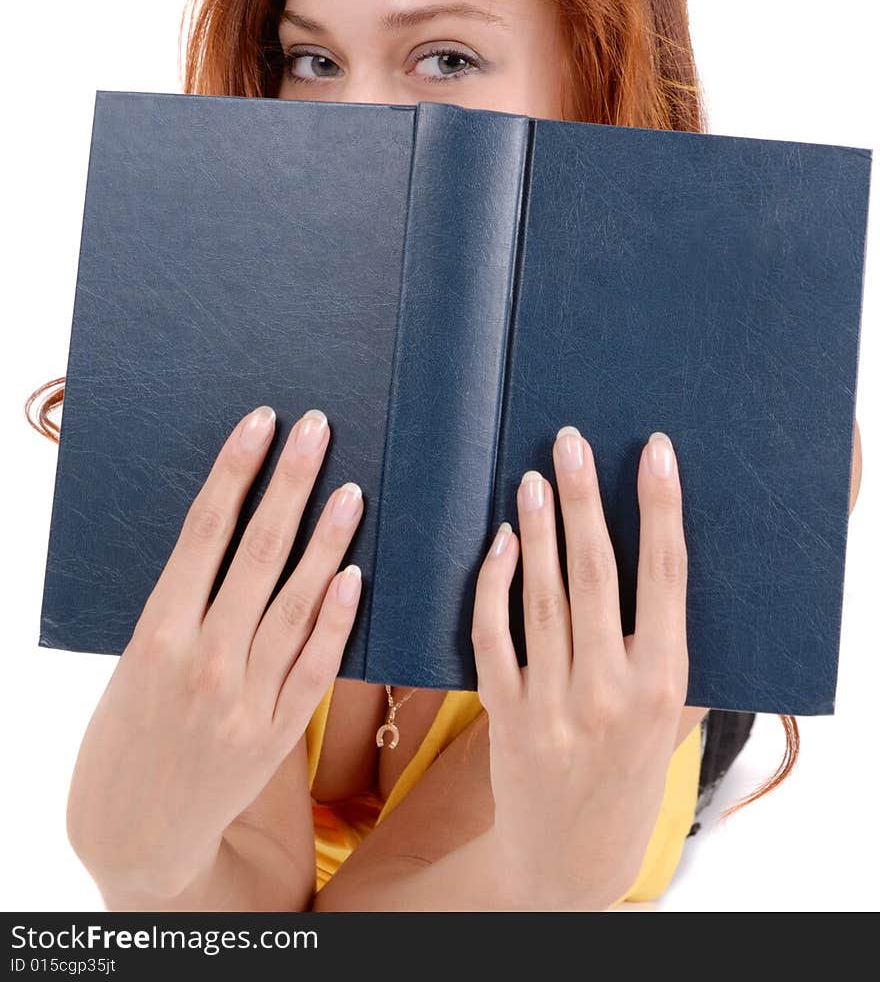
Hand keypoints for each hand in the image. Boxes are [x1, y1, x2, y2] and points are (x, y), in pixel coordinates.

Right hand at [66, 405, 363, 901]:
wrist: (132, 833)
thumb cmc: (125, 731)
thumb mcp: (131, 661)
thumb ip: (179, 605)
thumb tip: (229, 531)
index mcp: (156, 633)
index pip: (204, 531)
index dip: (236, 471)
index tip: (261, 423)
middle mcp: (202, 661)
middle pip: (257, 553)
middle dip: (290, 484)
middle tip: (318, 430)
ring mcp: (243, 700)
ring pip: (295, 603)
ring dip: (326, 540)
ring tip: (352, 489)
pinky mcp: (275, 735)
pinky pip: (314, 668)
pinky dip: (335, 620)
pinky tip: (355, 574)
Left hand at [471, 427, 689, 911]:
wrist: (573, 860)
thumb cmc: (631, 778)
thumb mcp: (674, 722)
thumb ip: (671, 653)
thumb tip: (666, 565)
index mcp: (665, 684)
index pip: (667, 577)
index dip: (661, 507)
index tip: (656, 451)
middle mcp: (613, 691)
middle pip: (599, 575)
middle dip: (585, 501)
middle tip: (571, 442)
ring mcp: (556, 704)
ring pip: (544, 598)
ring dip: (539, 530)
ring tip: (532, 477)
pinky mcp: (507, 714)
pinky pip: (494, 636)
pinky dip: (495, 586)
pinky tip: (499, 545)